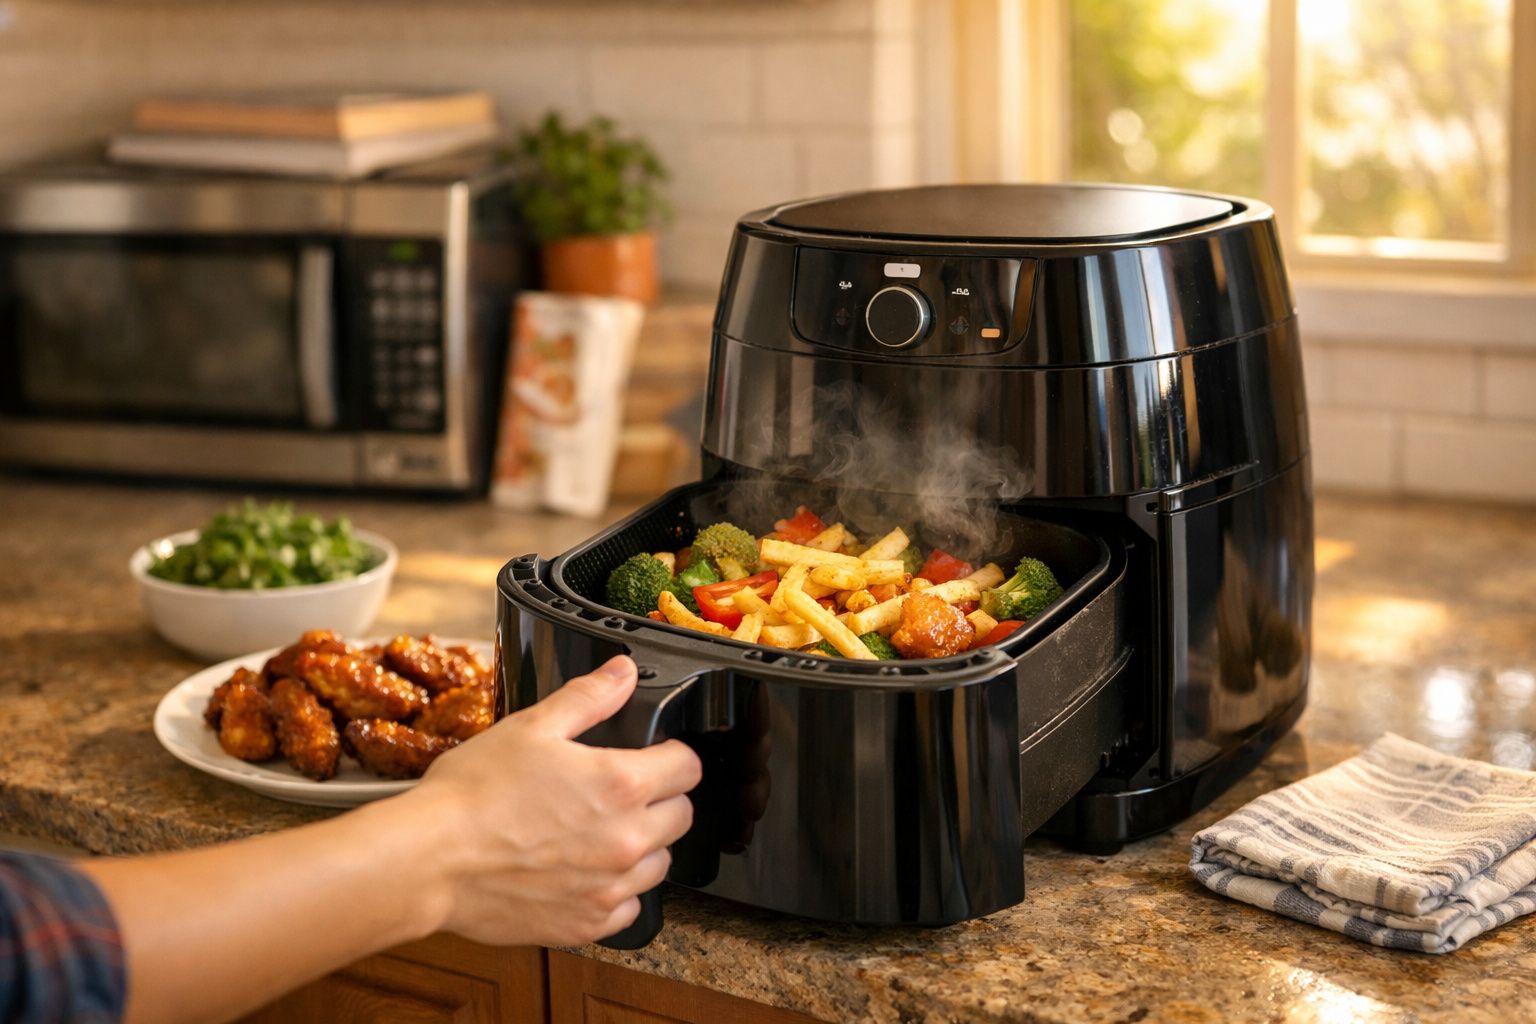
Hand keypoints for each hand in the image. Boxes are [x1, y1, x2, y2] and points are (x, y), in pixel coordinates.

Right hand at [395, 655, 701, 946]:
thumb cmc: (473, 794)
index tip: (654, 755)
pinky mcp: (586, 924)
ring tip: (600, 832)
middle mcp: (626, 840)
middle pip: (682, 816)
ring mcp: (609, 888)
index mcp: (621, 784)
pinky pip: (628, 909)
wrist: (429, 860)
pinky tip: (585, 873)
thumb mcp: (531, 727)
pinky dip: (616, 892)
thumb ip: (589, 697)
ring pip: (660, 864)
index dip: (671, 754)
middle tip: (621, 792)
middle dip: (661, 798)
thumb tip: (623, 673)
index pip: (688, 767)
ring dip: (643, 846)